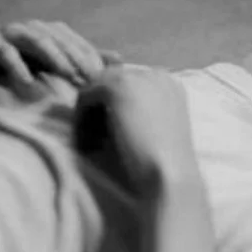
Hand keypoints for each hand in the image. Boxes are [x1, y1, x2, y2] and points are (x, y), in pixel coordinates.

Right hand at [0, 20, 121, 101]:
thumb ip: (77, 63)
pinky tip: (27, 82)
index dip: (87, 54)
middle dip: (74, 54)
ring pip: (29, 36)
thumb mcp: (41, 70)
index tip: (103, 76)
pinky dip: (14, 63)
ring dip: (52, 55)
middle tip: (91, 78)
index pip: (69, 38)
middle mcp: (19, 29)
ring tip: (69, 76)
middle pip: (52, 34)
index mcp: (37, 34)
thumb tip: (120, 59)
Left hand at [74, 66, 199, 201]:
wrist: (170, 175)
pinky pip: (85, 97)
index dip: (111, 111)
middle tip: (93, 145)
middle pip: (110, 83)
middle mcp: (157, 75)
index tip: (104, 140)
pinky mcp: (119, 86)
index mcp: (169, 86)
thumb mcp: (150, 133)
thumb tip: (94, 108)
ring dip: (88, 116)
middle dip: (98, 111)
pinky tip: (87, 147)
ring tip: (90, 147)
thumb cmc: (163, 166)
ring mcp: (139, 77)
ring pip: (95, 89)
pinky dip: (81, 121)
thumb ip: (132, 114)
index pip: (128, 87)